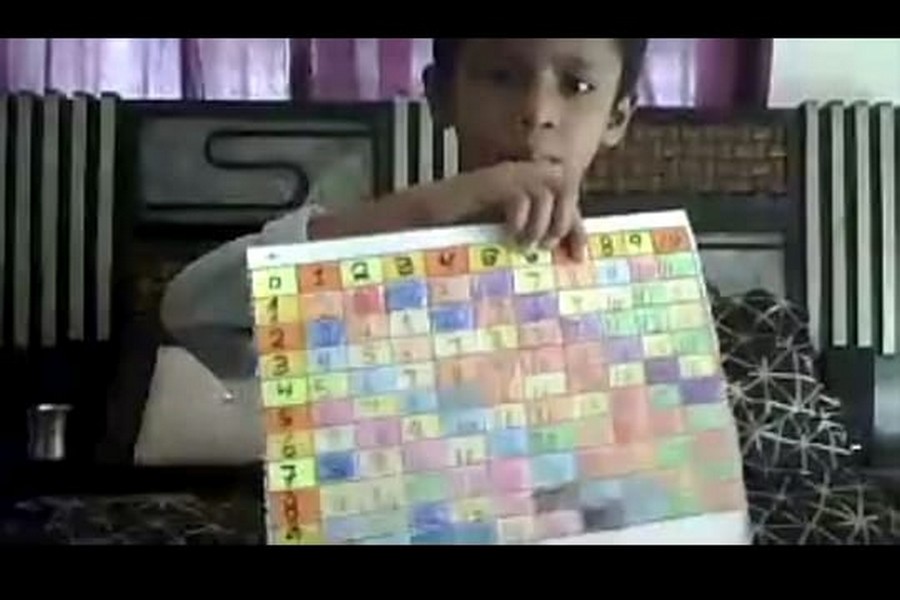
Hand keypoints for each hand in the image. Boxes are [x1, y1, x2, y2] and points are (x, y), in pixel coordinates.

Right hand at [440, 161, 586, 258]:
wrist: (421, 219)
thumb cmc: (460, 231)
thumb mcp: (505, 237)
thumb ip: (532, 237)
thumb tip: (561, 257)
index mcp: (527, 186)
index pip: (566, 200)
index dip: (577, 228)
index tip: (578, 257)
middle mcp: (521, 175)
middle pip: (565, 187)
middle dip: (562, 221)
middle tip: (545, 247)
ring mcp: (505, 176)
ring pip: (547, 191)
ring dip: (541, 223)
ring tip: (524, 244)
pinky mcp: (490, 182)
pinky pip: (520, 196)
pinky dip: (519, 220)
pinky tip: (507, 234)